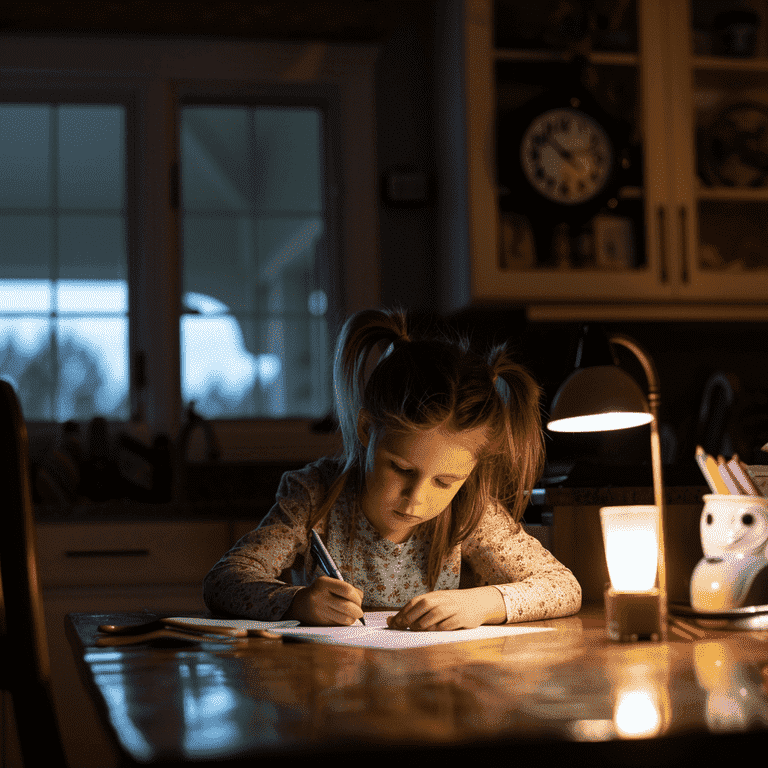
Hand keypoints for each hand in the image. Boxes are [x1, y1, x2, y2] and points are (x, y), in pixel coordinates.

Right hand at [287, 576, 363, 625]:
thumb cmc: (322, 592)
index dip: (357, 596)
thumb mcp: (330, 584)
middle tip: (359, 611)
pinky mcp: (320, 623)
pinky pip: (339, 625)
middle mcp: (319, 597)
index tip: (359, 599)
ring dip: (352, 618)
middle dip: (358, 610)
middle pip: (346, 606)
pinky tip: (343, 618)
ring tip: (352, 615)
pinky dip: (345, 623)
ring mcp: (319, 611)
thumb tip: (361, 597)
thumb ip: (346, 588)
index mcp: (323, 583)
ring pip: (344, 619)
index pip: (347, 590)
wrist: (302, 604)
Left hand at [386, 587, 505, 631]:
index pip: (415, 601)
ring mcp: (453, 608)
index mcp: (435, 595)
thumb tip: (391, 620)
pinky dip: (439, 628)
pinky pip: (448, 624)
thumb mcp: (436, 603)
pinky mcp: (462, 617)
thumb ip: (417, 610)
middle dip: (411, 617)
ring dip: (424, 623)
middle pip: (424, 605)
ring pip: (435, 614)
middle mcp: (443, 599)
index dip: (403, 611)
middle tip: (403, 626)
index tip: (393, 622)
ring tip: (417, 629)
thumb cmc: (452, 605)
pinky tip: (434, 631)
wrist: (478, 602)